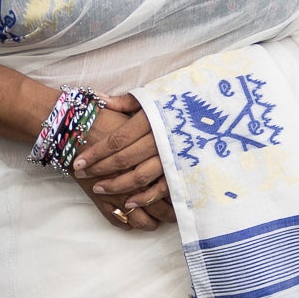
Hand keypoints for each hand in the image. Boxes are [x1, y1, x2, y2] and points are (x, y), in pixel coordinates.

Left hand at [72, 94, 172, 229]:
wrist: (221, 111)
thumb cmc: (183, 102)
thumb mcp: (156, 95)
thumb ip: (127, 102)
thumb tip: (99, 100)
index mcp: (151, 118)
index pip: (116, 140)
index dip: (95, 152)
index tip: (77, 162)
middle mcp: (161, 138)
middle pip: (124, 159)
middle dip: (100, 169)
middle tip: (84, 176)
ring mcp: (174, 156)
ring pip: (139, 176)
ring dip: (117, 185)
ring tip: (99, 189)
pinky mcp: (185, 170)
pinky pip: (161, 188)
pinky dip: (144, 197)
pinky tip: (128, 202)